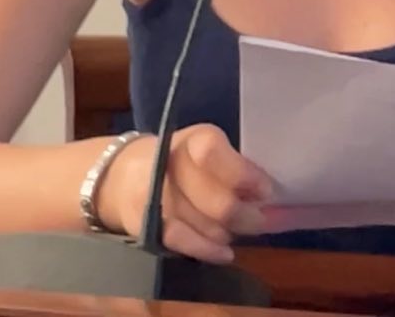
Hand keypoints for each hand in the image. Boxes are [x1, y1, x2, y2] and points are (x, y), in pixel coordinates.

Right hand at [95, 123, 273, 263]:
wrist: (123, 176)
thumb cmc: (182, 162)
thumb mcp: (206, 151)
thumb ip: (236, 167)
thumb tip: (270, 196)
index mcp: (191, 141)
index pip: (213, 153)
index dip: (244, 175)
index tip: (265, 191)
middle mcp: (168, 167)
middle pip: (217, 202)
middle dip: (247, 216)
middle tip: (260, 219)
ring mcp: (155, 199)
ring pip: (207, 226)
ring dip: (229, 232)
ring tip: (237, 229)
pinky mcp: (146, 226)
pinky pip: (183, 243)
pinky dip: (208, 250)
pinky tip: (225, 253)